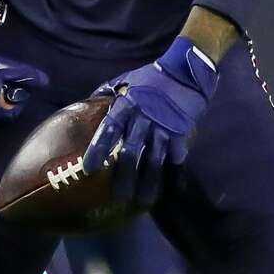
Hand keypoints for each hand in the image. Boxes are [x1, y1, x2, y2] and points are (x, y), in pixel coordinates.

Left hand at [82, 36, 217, 207]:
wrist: (185, 71)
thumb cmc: (151, 77)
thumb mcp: (126, 79)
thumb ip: (107, 91)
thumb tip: (88, 102)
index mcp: (128, 103)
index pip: (109, 128)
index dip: (99, 148)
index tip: (89, 168)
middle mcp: (145, 117)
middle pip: (132, 150)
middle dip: (124, 175)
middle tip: (118, 197)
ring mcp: (165, 127)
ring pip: (155, 158)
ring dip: (149, 182)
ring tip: (144, 201)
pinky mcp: (182, 132)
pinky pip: (177, 157)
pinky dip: (175, 174)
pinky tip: (172, 190)